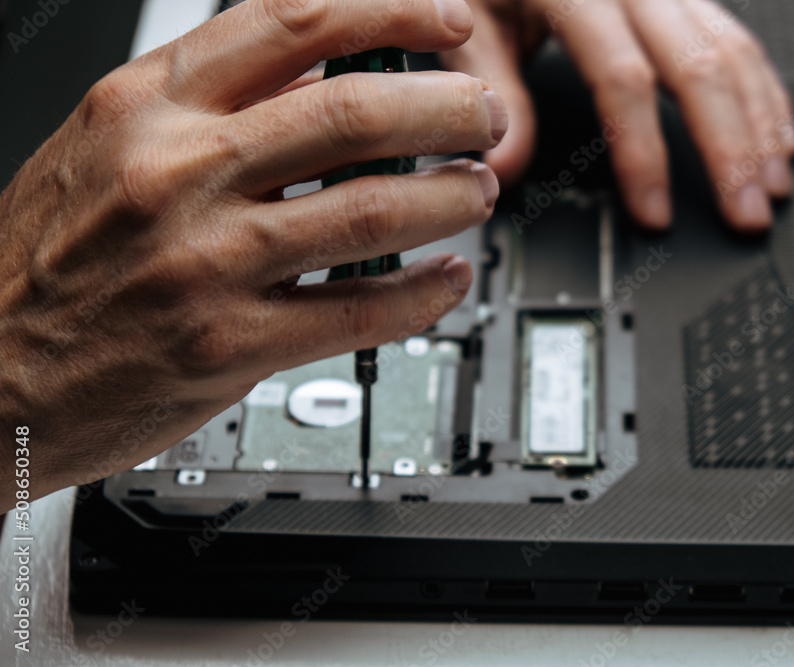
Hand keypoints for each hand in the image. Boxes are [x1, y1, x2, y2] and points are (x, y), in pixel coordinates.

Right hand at [0, 0, 505, 508]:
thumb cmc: (49, 256)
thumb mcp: (106, 141)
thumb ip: (208, 101)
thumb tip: (321, 72)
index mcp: (144, 106)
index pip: (292, 22)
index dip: (391, 10)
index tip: (447, 19)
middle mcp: (176, 174)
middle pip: (351, 114)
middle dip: (446, 108)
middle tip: (483, 114)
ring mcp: (203, 265)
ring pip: (368, 212)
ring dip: (448, 198)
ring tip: (477, 191)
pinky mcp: (228, 347)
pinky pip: (355, 312)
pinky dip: (420, 294)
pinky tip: (447, 280)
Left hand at [439, 0, 793, 230]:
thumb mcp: (475, 27)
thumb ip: (491, 90)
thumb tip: (502, 166)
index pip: (624, 79)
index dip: (644, 152)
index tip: (656, 211)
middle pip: (698, 70)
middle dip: (728, 152)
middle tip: (744, 215)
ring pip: (733, 54)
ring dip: (759, 127)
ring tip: (771, 187)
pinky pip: (739, 42)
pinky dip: (764, 93)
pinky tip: (777, 136)